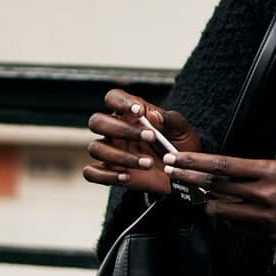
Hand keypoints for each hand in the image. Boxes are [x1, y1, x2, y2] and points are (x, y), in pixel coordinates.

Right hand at [82, 89, 200, 191]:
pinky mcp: (110, 173)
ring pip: (95, 148)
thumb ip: (169, 119)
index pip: (113, 98)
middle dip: (120, 130)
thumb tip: (152, 115)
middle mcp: (115, 131)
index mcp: (129, 114)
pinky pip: (92, 173)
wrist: (183, 175)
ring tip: (148, 163)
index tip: (139, 112)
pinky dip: (106, 175)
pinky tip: (127, 176)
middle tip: (151, 138)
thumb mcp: (182, 130)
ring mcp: (110, 152)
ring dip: (121, 156)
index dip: (121, 102)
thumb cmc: (180, 146)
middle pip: (97, 121)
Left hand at [160, 152, 275, 250]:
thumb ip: (270, 172)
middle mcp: (266, 194)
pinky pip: (242, 228)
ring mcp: (267, 218)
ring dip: (206, 203)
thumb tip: (249, 172)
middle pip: (217, 187)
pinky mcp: (271, 236)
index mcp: (272, 171)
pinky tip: (226, 214)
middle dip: (190, 180)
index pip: (224, 165)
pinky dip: (231, 220)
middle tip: (171, 174)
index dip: (196, 162)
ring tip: (194, 197)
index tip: (178, 159)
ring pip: (224, 211)